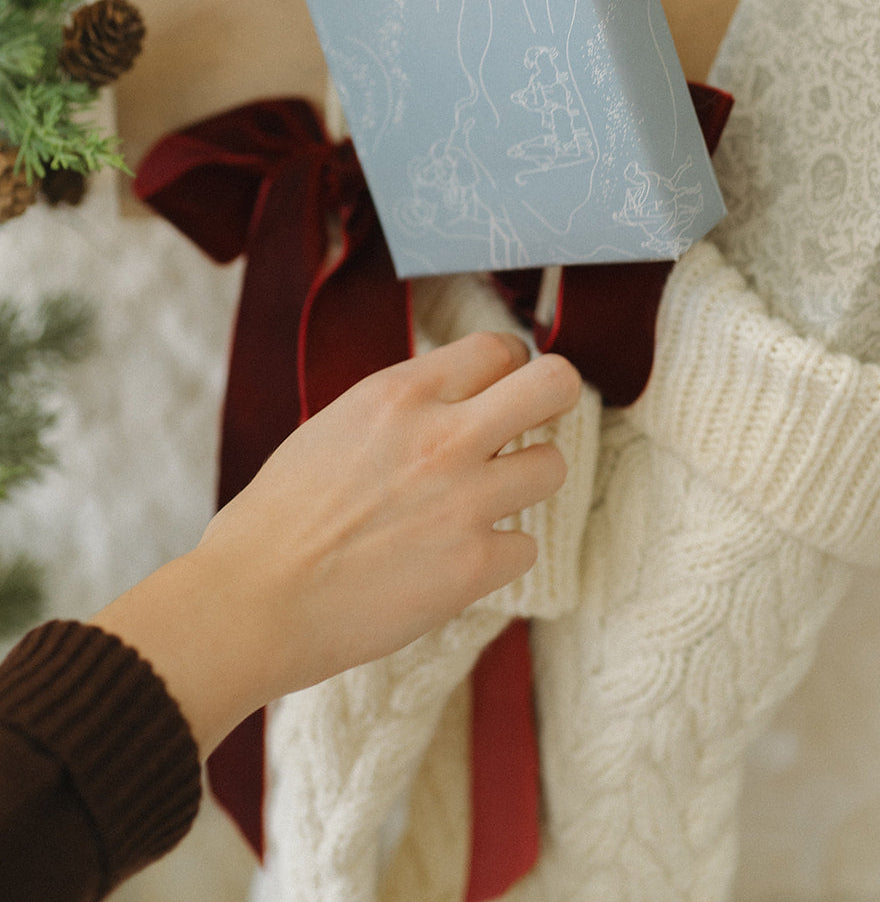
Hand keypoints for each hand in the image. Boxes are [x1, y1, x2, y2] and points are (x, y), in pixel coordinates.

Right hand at [92, 332, 579, 754]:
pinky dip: (497, 556)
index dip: (508, 366)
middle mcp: (443, 436)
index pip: (499, 348)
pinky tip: (455, 564)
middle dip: (557, 397)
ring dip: (524, 484)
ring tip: (483, 503)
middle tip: (539, 420)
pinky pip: (525, 546)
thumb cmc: (277, 517)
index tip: (500, 387)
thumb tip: (452, 400)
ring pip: (553, 466)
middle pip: (555, 384)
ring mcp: (465, 501)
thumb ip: (402, 409)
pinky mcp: (473, 566)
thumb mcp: (335, 426)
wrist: (252, 601)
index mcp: (400, 393)